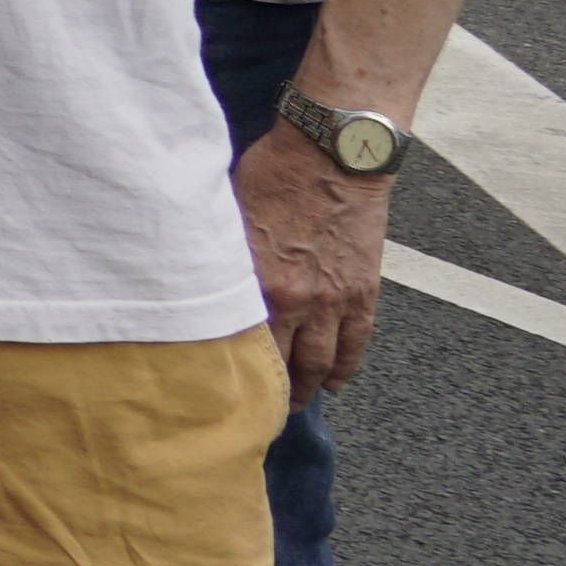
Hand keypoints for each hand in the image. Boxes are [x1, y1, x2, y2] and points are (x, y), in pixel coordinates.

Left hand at [234, 120, 387, 400]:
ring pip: (323, 362)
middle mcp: (298, 301)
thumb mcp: (231, 216)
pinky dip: (347, 367)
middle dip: (272, 391)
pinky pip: (358, 343)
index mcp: (258, 284)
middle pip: (284, 364)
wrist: (334, 157)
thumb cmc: (274, 175)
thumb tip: (201, 281)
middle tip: (260, 408)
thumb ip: (223, 258)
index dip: (234, 373)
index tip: (221, 389)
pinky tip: (336, 382)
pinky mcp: (364, 292)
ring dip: (309, 386)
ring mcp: (335, 300)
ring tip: (296, 400)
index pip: (242, 346)